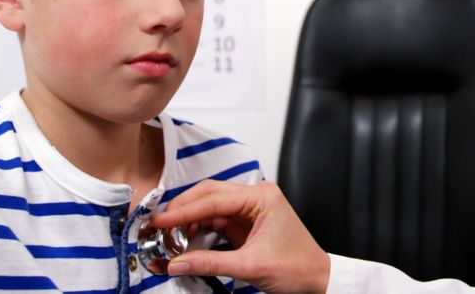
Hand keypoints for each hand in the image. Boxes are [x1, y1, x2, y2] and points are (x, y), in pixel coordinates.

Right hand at [150, 180, 329, 293]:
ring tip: (169, 235)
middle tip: (159, 225)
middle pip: (210, 195)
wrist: (316, 279)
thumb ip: (210, 262)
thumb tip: (178, 261)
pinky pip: (217, 220)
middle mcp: (257, 197)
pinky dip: (200, 229)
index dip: (183, 210)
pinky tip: (186, 239)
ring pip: (211, 207)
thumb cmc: (297, 267)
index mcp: (262, 197)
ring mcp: (251, 209)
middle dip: (183, 210)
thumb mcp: (249, 266)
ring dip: (189, 220)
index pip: (214, 199)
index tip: (160, 219)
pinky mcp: (247, 223)